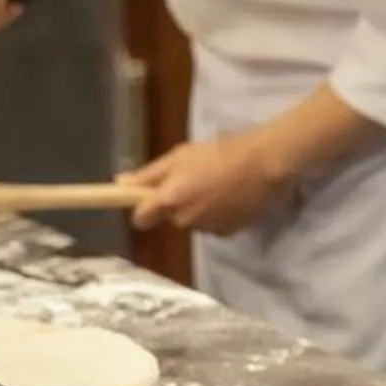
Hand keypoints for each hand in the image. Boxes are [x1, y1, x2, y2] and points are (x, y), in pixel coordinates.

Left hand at [120, 133, 295, 236]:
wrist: (266, 163)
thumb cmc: (220, 152)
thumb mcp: (181, 155)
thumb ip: (149, 174)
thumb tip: (120, 183)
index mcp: (170, 199)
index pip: (140, 219)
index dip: (143, 209)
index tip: (150, 198)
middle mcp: (185, 220)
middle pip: (171, 218)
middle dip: (178, 204)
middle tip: (196, 180)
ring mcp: (208, 229)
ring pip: (194, 221)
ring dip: (200, 209)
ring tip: (218, 186)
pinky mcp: (228, 233)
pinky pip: (215, 226)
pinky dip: (219, 215)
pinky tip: (232, 197)